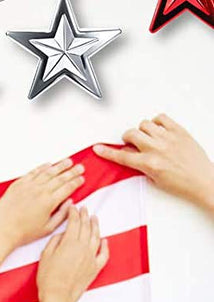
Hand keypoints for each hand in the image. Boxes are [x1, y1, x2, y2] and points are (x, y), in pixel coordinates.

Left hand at [0, 158, 84, 252]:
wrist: (1, 231)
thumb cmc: (22, 233)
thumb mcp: (47, 228)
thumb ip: (62, 215)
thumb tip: (70, 203)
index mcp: (49, 202)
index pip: (68, 187)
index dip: (77, 181)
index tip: (82, 178)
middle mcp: (40, 191)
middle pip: (61, 177)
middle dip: (72, 171)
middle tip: (80, 167)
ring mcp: (28, 186)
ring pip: (48, 172)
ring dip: (60, 166)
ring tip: (68, 161)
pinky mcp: (18, 185)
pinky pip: (33, 172)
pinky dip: (42, 167)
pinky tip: (48, 165)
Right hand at [36, 207, 109, 301]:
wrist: (58, 297)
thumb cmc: (48, 279)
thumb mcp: (45, 256)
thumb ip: (55, 241)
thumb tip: (63, 234)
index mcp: (70, 243)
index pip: (74, 222)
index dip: (73, 213)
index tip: (73, 208)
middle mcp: (83, 247)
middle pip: (86, 227)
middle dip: (85, 216)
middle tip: (84, 209)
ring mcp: (91, 257)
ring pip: (96, 237)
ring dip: (96, 226)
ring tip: (94, 219)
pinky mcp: (95, 268)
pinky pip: (104, 254)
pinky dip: (106, 245)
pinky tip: (105, 240)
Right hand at [94, 114, 213, 213]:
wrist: (202, 180)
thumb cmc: (181, 183)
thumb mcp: (154, 179)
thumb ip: (140, 165)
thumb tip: (130, 156)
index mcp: (149, 164)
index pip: (122, 156)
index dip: (107, 151)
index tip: (99, 148)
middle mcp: (157, 149)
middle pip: (132, 134)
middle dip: (127, 138)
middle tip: (131, 143)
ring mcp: (169, 138)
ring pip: (145, 124)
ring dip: (141, 130)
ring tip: (147, 137)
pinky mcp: (179, 131)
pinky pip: (161, 118)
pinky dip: (156, 122)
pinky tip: (158, 130)